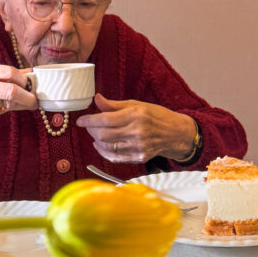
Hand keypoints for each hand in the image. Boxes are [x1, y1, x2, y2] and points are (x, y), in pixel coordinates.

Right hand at [0, 62, 35, 166]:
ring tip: (25, 102)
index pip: (9, 72)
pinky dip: (7, 109)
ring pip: (9, 105)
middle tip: (36, 100)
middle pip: (12, 92)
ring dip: (20, 105)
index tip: (31, 83)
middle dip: (29, 97)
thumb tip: (28, 73)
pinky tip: (5, 106)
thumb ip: (2, 73)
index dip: (24, 79)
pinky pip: (1, 113)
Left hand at [76, 94, 198, 163]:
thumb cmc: (157, 116)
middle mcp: (138, 131)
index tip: (81, 120)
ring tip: (96, 134)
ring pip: (108, 147)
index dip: (89, 120)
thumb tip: (96, 99)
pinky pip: (115, 158)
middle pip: (104, 135)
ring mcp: (139, 146)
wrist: (176, 133)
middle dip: (92, 130)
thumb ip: (114, 105)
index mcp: (137, 115)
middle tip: (89, 125)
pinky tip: (101, 145)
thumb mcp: (137, 105)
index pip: (105, 119)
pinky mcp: (140, 157)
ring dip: (97, 140)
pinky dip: (104, 152)